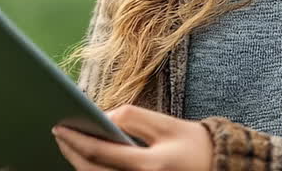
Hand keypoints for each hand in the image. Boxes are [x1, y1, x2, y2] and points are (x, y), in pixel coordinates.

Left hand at [52, 105, 212, 170]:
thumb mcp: (167, 125)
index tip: (59, 127)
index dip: (75, 140)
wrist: (223, 168)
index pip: (100, 153)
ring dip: (80, 164)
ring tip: (70, 144)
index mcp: (150, 166)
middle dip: (71, 153)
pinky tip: (89, 159)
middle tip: (59, 134)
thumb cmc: (195, 145)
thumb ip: (133, 117)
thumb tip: (101, 116)